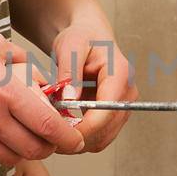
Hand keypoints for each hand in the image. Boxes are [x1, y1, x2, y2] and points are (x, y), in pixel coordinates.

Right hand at [0, 18, 83, 166]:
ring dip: (25, 148)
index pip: (47, 126)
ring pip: (13, 157)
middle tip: (51, 134)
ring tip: (23, 131)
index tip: (76, 138)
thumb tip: (49, 86)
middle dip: (49, 145)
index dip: (67, 136)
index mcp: (3, 91)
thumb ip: (27, 67)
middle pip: (35, 149)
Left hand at [51, 19, 136, 153]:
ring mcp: (122, 106)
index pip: (107, 111)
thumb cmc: (81, 37)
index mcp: (120, 74)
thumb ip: (69, 72)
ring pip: (103, 139)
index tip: (61, 132)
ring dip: (79, 140)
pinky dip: (81, 137)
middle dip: (78, 136)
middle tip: (50, 134)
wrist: (89, 36)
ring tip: (55, 130)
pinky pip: (99, 137)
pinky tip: (64, 127)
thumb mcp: (70, 45)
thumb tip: (69, 100)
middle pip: (106, 130)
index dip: (85, 127)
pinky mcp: (114, 115)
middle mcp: (126, 93)